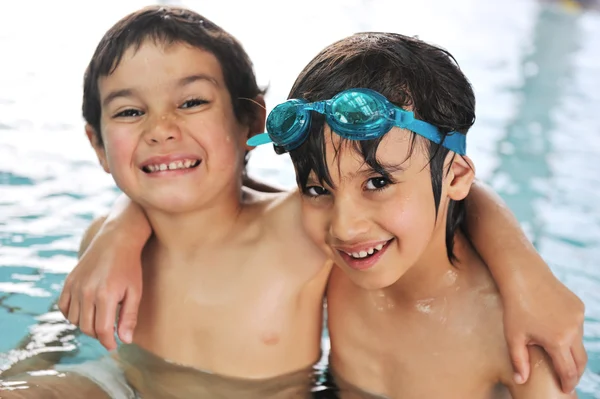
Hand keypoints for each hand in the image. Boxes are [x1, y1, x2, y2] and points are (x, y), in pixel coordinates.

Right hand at [58, 224, 143, 350]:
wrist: (116, 240)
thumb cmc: (129, 267)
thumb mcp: (135, 291)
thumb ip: (129, 317)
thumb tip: (125, 340)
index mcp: (105, 296)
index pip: (102, 330)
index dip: (108, 342)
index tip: (114, 346)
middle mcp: (87, 292)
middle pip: (87, 327)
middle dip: (99, 335)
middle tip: (110, 333)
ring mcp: (75, 286)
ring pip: (74, 320)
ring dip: (86, 325)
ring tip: (100, 321)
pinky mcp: (68, 281)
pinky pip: (64, 307)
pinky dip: (71, 315)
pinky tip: (85, 313)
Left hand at [503, 270, 585, 393]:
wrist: (523, 276)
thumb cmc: (514, 307)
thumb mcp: (513, 336)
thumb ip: (519, 360)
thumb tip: (521, 380)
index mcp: (558, 341)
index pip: (568, 370)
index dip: (567, 382)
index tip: (564, 390)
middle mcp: (573, 330)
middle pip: (580, 360)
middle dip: (575, 372)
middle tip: (567, 380)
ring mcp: (578, 317)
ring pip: (579, 342)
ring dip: (572, 351)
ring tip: (560, 356)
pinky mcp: (578, 306)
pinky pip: (577, 326)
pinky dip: (570, 334)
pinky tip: (557, 332)